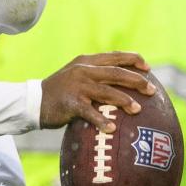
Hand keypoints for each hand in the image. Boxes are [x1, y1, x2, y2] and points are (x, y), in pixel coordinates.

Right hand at [39, 52, 153, 131]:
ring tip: (137, 110)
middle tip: (152, 91)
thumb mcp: (76, 76)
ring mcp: (77, 86)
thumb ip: (94, 75)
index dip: (133, 60)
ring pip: (107, 92)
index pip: (114, 56)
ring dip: (124, 101)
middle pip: (115, 73)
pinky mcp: (71, 103)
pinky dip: (102, 121)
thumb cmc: (60, 91)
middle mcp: (82, 71)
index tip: (147, 68)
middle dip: (136, 81)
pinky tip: (112, 128)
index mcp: (85, 62)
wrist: (34, 101)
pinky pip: (91, 113)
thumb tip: (123, 82)